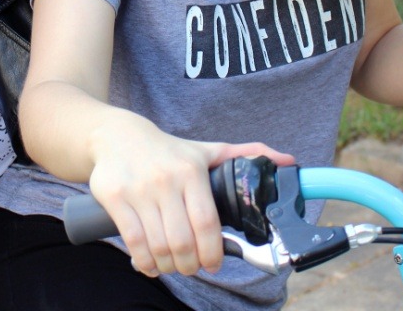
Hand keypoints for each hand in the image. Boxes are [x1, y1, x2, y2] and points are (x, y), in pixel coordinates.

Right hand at [88, 129, 293, 277]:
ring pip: (158, 245)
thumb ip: (246, 155)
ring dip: (168, 266)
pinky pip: (133, 241)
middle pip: (182, 241)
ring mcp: (138, 189)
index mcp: (191, 170)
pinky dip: (144, 262)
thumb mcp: (207, 150)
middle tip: (192, 267)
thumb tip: (287, 161)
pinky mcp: (114, 197)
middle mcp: (165, 179)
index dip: (212, 252)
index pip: (207, 223)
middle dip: (190, 264)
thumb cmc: (168, 150)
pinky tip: (150, 264)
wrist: (118, 136)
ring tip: (173, 266)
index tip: (214, 264)